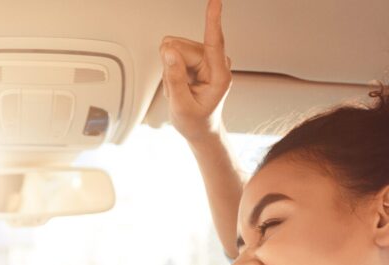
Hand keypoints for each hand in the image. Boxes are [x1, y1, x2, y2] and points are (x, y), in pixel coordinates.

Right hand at [160, 0, 231, 142]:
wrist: (200, 129)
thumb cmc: (196, 122)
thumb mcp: (181, 107)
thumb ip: (174, 79)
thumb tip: (169, 52)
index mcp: (219, 76)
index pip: (214, 43)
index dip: (213, 21)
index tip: (215, 2)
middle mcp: (215, 62)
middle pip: (181, 48)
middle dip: (171, 68)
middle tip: (177, 89)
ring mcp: (206, 58)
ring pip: (174, 49)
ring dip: (170, 71)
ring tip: (180, 89)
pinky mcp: (196, 56)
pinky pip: (173, 54)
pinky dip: (171, 70)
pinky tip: (180, 83)